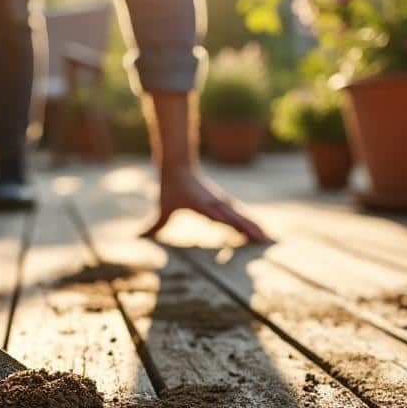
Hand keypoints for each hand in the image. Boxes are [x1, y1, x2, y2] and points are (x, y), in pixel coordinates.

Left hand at [143, 170, 269, 241]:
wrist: (179, 165)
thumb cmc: (170, 187)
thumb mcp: (163, 206)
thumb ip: (155, 224)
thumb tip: (139, 235)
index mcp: (204, 205)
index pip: (222, 218)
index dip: (235, 227)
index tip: (247, 235)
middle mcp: (216, 203)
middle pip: (237, 217)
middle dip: (251, 229)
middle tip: (266, 242)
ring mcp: (221, 201)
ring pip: (242, 215)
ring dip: (254, 226)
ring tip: (268, 239)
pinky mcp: (223, 201)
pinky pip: (239, 213)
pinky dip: (249, 221)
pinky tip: (258, 229)